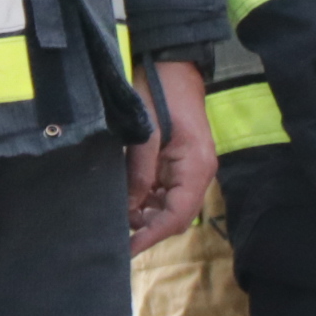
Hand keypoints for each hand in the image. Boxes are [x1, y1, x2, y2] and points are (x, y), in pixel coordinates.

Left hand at [126, 60, 216, 254]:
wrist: (173, 65)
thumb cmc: (160, 94)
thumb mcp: (145, 134)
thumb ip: (139, 174)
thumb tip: (130, 210)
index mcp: (196, 169)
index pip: (176, 217)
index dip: (150, 236)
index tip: (126, 250)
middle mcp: (199, 174)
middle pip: (175, 216)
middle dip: (147, 226)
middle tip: (116, 229)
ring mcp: (191, 169)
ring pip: (169, 205)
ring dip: (145, 212)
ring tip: (119, 210)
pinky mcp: (181, 163)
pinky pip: (166, 191)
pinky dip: (148, 198)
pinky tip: (129, 195)